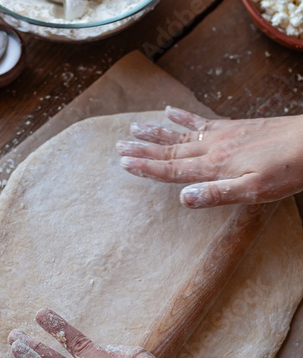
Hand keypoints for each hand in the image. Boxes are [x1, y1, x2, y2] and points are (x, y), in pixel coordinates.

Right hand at [117, 107, 302, 207]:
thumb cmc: (286, 170)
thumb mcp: (253, 191)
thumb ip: (217, 194)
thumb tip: (183, 199)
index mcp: (212, 166)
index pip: (170, 168)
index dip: (145, 167)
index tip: (124, 163)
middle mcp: (211, 147)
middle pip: (168, 149)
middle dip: (142, 149)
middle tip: (118, 146)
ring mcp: (220, 135)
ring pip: (179, 133)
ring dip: (155, 132)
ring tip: (134, 127)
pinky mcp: (231, 127)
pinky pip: (200, 120)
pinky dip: (182, 116)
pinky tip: (170, 111)